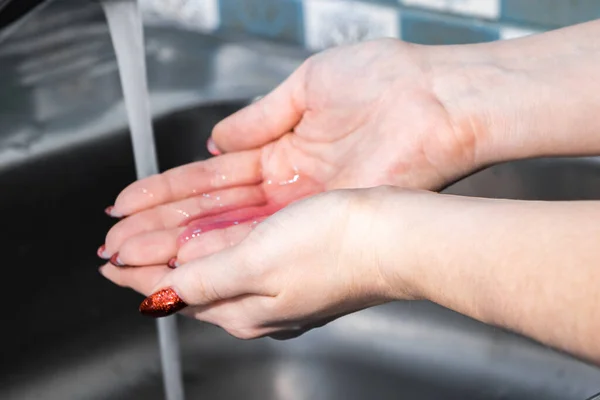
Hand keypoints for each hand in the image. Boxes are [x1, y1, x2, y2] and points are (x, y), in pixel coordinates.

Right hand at [100, 38, 480, 268]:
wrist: (438, 99)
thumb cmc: (385, 80)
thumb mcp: (305, 87)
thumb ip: (258, 119)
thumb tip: (218, 140)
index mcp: (283, 150)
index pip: (212, 179)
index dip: (169, 191)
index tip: (131, 201)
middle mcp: (289, 187)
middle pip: (213, 211)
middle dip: (161, 224)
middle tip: (115, 238)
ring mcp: (305, 207)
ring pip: (230, 229)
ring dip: (179, 241)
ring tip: (131, 251)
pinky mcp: (323, 219)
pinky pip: (263, 235)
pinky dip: (221, 245)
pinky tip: (181, 255)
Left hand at [101, 188, 421, 338]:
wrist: (397, 238)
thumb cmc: (337, 248)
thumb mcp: (258, 263)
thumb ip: (204, 280)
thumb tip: (157, 296)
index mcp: (244, 309)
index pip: (170, 292)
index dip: (134, 272)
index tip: (108, 258)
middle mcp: (258, 303)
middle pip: (187, 280)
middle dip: (150, 261)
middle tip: (119, 245)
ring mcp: (277, 284)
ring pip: (210, 265)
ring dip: (177, 249)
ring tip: (152, 233)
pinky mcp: (294, 263)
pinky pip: (237, 252)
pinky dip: (213, 239)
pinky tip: (210, 232)